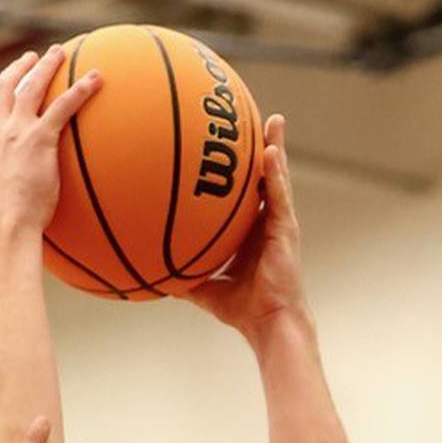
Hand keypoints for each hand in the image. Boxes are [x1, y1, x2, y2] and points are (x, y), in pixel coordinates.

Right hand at [0, 45, 100, 232]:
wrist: (7, 223)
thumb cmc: (7, 221)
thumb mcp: (0, 197)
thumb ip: (9, 183)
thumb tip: (23, 199)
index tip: (8, 86)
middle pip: (6, 86)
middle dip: (20, 67)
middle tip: (34, 56)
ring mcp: (16, 130)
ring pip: (32, 86)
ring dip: (47, 66)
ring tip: (60, 53)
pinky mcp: (39, 137)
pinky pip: (63, 105)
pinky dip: (80, 89)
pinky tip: (96, 79)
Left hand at [188, 114, 307, 340]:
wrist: (268, 323)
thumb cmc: (243, 310)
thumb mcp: (206, 290)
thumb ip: (186, 278)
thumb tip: (154, 276)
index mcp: (252, 234)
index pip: (248, 196)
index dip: (243, 173)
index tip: (232, 149)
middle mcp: (268, 224)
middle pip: (265, 179)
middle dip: (263, 149)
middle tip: (255, 119)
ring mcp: (280, 225)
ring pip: (277, 179)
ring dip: (275, 148)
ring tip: (273, 121)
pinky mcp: (286, 230)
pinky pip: (279, 196)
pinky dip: (275, 173)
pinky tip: (269, 151)